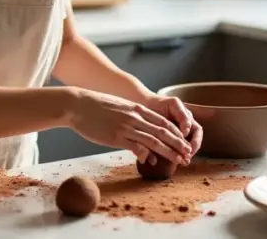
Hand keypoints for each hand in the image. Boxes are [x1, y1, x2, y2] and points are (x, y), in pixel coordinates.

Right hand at [67, 89, 192, 164]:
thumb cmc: (96, 106)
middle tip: (188, 156)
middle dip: (178, 145)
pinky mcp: (116, 136)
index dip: (177, 135)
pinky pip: (135, 147)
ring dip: (168, 152)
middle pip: (164, 132)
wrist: (78, 104)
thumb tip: (139, 129)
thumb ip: (132, 117)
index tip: (184, 145)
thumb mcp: (120, 107)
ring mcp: (126, 126)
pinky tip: (149, 162)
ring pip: (154, 140)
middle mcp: (135, 117)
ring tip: (178, 161)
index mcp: (138, 109)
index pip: (164, 122)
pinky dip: (144, 155)